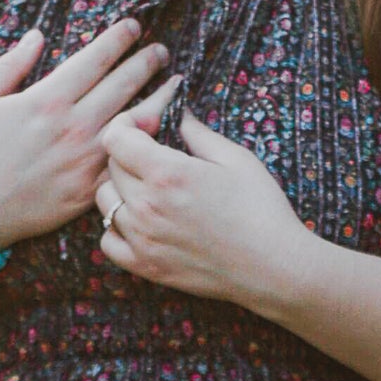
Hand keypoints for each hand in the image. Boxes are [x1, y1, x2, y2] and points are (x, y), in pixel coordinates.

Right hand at [0, 18, 169, 251]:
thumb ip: (9, 65)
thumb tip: (38, 37)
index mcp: (45, 101)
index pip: (95, 59)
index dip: (119, 39)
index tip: (134, 26)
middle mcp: (71, 129)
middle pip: (122, 85)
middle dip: (145, 62)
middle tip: (160, 50)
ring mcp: (83, 163)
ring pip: (135, 124)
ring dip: (159, 98)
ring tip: (175, 82)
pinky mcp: (87, 192)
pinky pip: (126, 164)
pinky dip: (147, 145)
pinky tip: (160, 133)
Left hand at [95, 107, 313, 312]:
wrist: (274, 266)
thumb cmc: (261, 209)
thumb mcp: (235, 158)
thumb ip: (198, 133)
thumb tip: (178, 113)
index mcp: (167, 173)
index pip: (115, 137)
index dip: (127, 124)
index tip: (148, 127)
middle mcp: (147, 206)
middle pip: (111, 167)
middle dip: (128, 154)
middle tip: (156, 156)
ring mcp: (143, 239)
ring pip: (105, 202)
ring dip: (121, 189)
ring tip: (149, 189)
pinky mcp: (146, 266)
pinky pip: (108, 241)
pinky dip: (117, 228)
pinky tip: (141, 222)